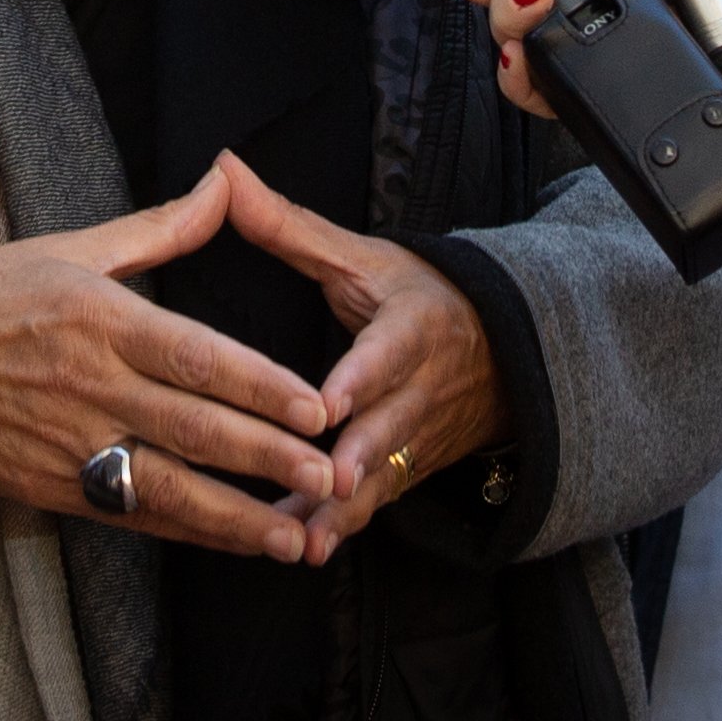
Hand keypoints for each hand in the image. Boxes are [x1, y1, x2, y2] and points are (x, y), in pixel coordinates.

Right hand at [0, 165, 339, 562]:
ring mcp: (67, 445)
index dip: (261, 386)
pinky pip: (131, 515)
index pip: (197, 357)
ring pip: (168, 489)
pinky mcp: (49, 489)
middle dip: (268, 459)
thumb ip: (161, 227)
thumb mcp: (69, 246)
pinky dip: (185, 532)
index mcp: (98, 318)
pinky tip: (230, 542)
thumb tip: (227, 181)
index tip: (317, 408)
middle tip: (330, 476)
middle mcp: (88, 385)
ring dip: (236, 517)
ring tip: (295, 534)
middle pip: (195, 430)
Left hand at [208, 154, 496, 554]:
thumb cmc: (412, 297)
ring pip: (382, 477)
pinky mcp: (410, 471)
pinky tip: (302, 550)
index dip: (363, 380)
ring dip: (344, 509)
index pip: (389, 353)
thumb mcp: (359, 257)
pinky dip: (342, 526)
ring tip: (304, 539)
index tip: (329, 404)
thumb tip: (224, 170)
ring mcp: (419, 437)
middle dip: (357, 460)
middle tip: (322, 484)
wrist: (498, 350)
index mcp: (410, 327)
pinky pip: (376, 502)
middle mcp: (421, 388)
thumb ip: (287, 225)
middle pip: (389, 429)